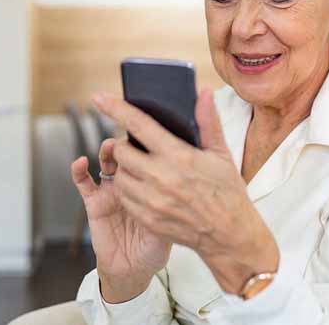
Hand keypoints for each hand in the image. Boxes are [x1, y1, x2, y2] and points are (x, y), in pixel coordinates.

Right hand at [70, 139, 170, 302]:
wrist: (133, 270)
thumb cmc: (155, 248)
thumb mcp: (172, 226)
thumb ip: (173, 206)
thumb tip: (183, 184)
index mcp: (151, 185)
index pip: (150, 156)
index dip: (148, 143)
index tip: (152, 131)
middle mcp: (132, 183)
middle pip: (128, 153)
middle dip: (128, 142)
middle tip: (130, 137)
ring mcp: (112, 190)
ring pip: (107, 161)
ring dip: (107, 150)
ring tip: (110, 147)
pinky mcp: (94, 202)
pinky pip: (84, 182)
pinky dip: (79, 170)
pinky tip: (80, 162)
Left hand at [91, 89, 278, 293]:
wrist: (229, 235)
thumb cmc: (227, 192)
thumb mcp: (221, 154)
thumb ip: (208, 122)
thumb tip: (204, 93)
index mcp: (178, 155)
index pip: (139, 125)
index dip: (116, 108)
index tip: (99, 97)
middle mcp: (161, 177)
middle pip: (122, 152)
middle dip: (125, 146)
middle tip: (138, 147)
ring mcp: (152, 201)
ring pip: (119, 176)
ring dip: (125, 169)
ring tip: (141, 168)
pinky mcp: (148, 219)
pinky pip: (124, 198)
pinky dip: (128, 189)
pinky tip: (143, 186)